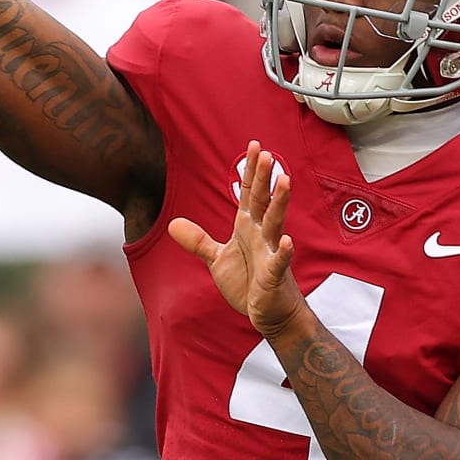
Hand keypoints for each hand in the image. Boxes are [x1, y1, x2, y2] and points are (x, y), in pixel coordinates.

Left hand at [170, 141, 305, 337]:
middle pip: (261, 201)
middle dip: (264, 178)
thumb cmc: (248, 283)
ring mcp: (269, 253)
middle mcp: (260, 235)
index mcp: (247, 228)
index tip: (255, 146)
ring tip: (284, 181)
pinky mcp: (273, 275)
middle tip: (267, 153)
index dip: (251, 170)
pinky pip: (278, 261)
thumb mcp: (217, 259)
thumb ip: (198, 240)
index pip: (249, 194)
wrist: (269, 313)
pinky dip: (282, 251)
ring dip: (279, 203)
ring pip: (274, 223)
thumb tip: (173, 224)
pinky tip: (286, 241)